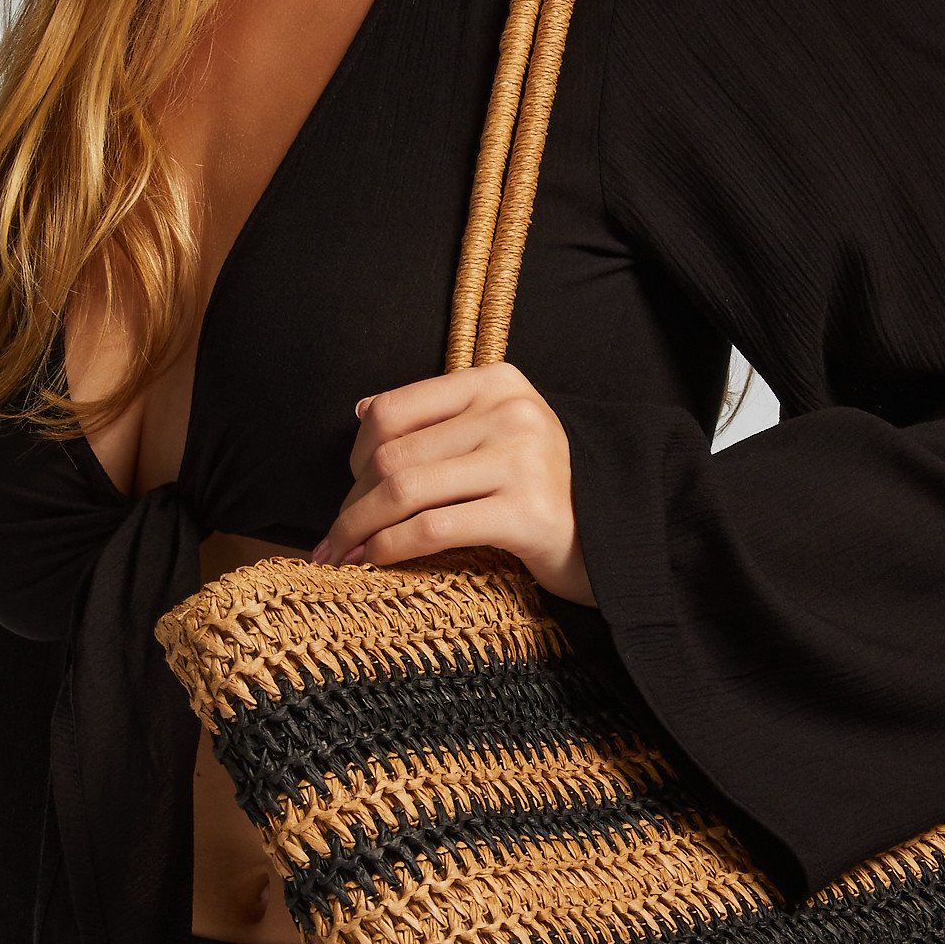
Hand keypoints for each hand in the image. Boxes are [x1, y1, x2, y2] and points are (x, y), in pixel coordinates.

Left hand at [309, 365, 594, 602]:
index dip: (355, 453)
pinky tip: (375, 561)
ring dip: (359, 528)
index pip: (395, 409)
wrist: (609, 536)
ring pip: (405, 491)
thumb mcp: (495, 435)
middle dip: (352, 501)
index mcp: (496, 383)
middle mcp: (511, 412)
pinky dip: (390, 547)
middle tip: (335, 536)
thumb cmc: (538, 489)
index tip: (349, 488)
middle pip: (393, 454)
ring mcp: (522, 460)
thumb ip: (437, 419)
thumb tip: (362, 410)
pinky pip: (433, 528)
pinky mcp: (526, 513)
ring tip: (341, 554)